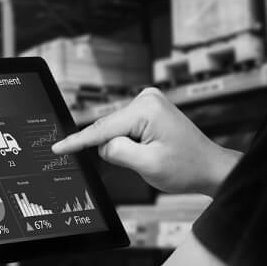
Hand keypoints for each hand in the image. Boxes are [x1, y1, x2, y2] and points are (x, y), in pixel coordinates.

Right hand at [52, 87, 239, 195]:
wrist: (209, 167)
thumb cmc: (186, 167)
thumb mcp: (148, 165)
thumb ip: (117, 152)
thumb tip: (102, 146)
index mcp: (146, 109)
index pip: (102, 129)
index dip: (77, 141)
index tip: (57, 148)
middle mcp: (146, 98)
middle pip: (108, 129)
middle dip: (114, 149)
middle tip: (142, 162)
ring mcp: (148, 102)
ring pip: (115, 130)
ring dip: (124, 147)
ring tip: (152, 156)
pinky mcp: (148, 109)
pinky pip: (123, 129)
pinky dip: (128, 143)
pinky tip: (148, 150)